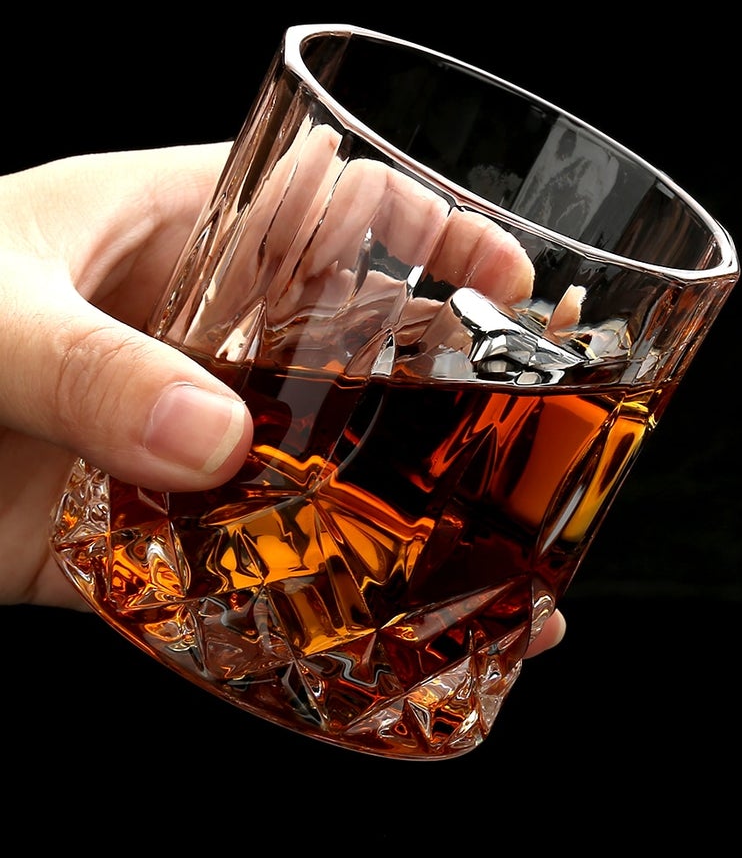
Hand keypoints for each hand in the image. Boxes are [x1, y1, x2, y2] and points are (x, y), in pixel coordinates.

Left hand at [0, 144, 565, 652]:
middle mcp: (190, 338)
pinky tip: (375, 650)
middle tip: (538, 456)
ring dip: (402, 530)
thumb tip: (217, 439)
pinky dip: (299, 616)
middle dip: (451, 404)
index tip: (514, 286)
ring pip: (313, 477)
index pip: (336, 206)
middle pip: (355, 356)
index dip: (436, 235)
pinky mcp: (122, 542)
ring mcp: (163, 444)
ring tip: (500, 587)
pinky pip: (234, 578)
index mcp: (171, 233)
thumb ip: (87, 365)